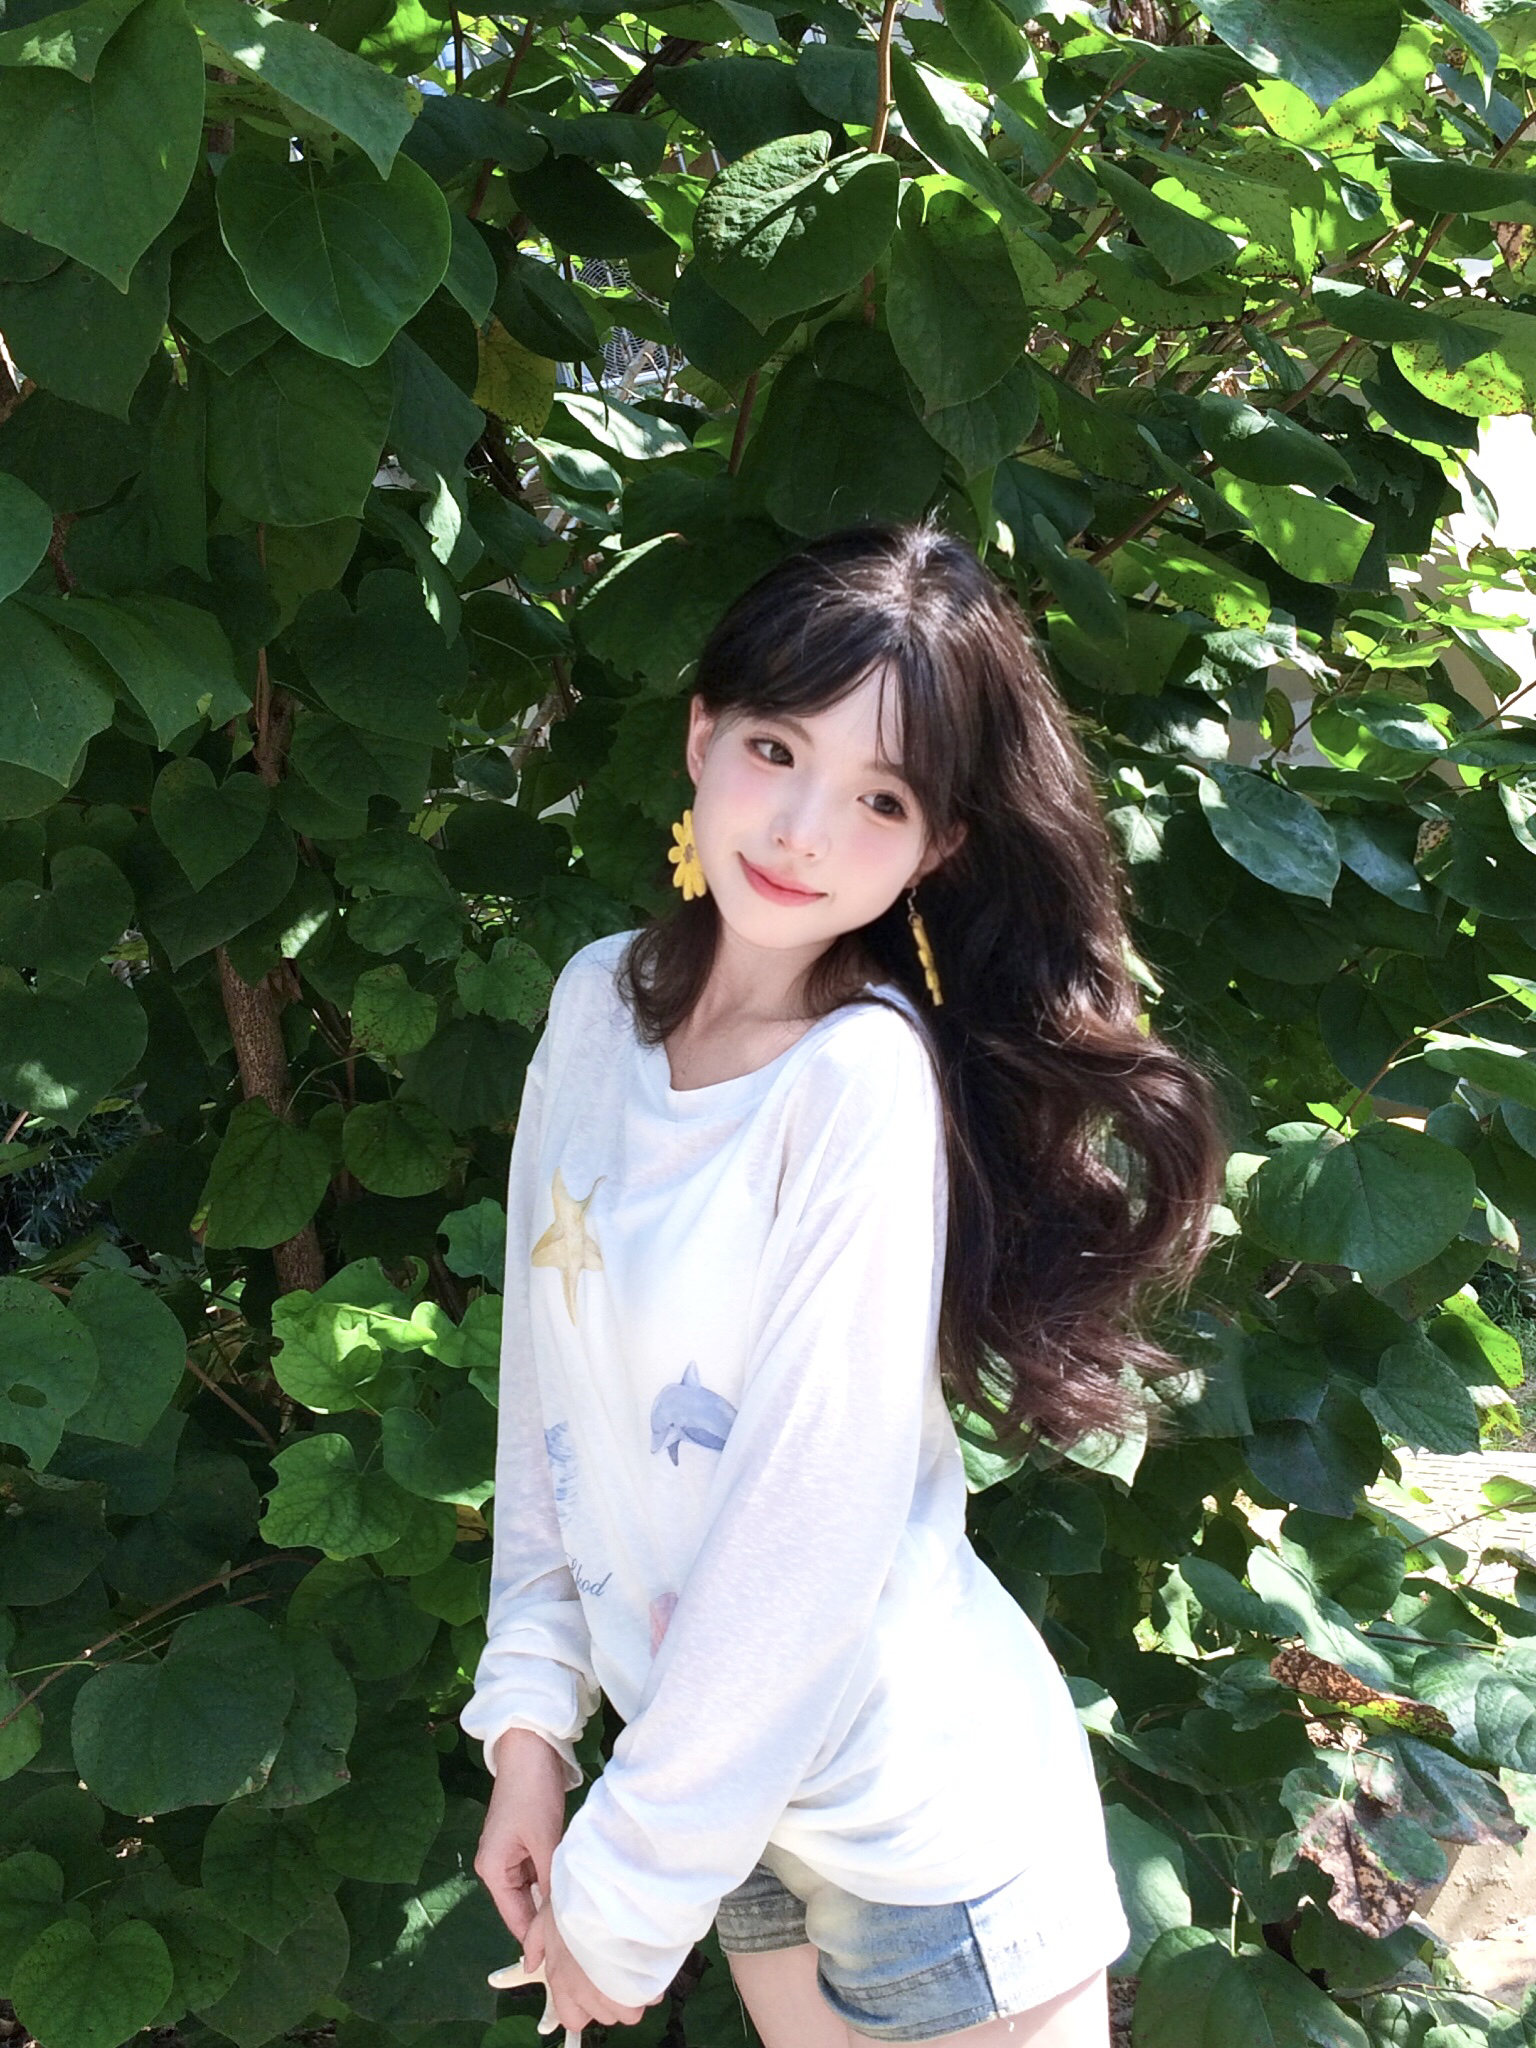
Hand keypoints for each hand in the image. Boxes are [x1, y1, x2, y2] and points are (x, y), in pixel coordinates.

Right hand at [474, 1727, 569, 1945]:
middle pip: (522, 1907)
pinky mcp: (521, 1843)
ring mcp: (508, 1855)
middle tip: (576, 1943)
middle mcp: (495, 1867)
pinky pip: (536, 1873)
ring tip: (578, 1919)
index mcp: (491, 1870)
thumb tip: (557, 1923)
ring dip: (550, 1899)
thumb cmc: (533, 1794)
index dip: (536, 1940)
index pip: (515, 1919)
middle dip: (545, 1921)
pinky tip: (571, 1889)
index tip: (562, 1961)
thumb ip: (549, 1883)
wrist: (530, 1749)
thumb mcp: (544, 1841)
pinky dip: (551, 1880)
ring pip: (532, 1890)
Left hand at [521, 1892, 660, 2034]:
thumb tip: (530, 1964)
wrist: (606, 1890)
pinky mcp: (643, 1982)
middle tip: (615, 1971)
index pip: (573, 2019)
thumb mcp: (544, 1917)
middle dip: (613, 1999)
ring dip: (634, 1994)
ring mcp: (617, 1991)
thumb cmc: (574, 1901)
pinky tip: (648, 1960)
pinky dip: (653, 1983)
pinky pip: (652, 1994)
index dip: (584, 2008)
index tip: (592, 1986)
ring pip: (631, 2011)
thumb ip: (534, 1944)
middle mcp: (588, 1994)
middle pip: (606, 2016)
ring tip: (634, 1967)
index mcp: (562, 1982)